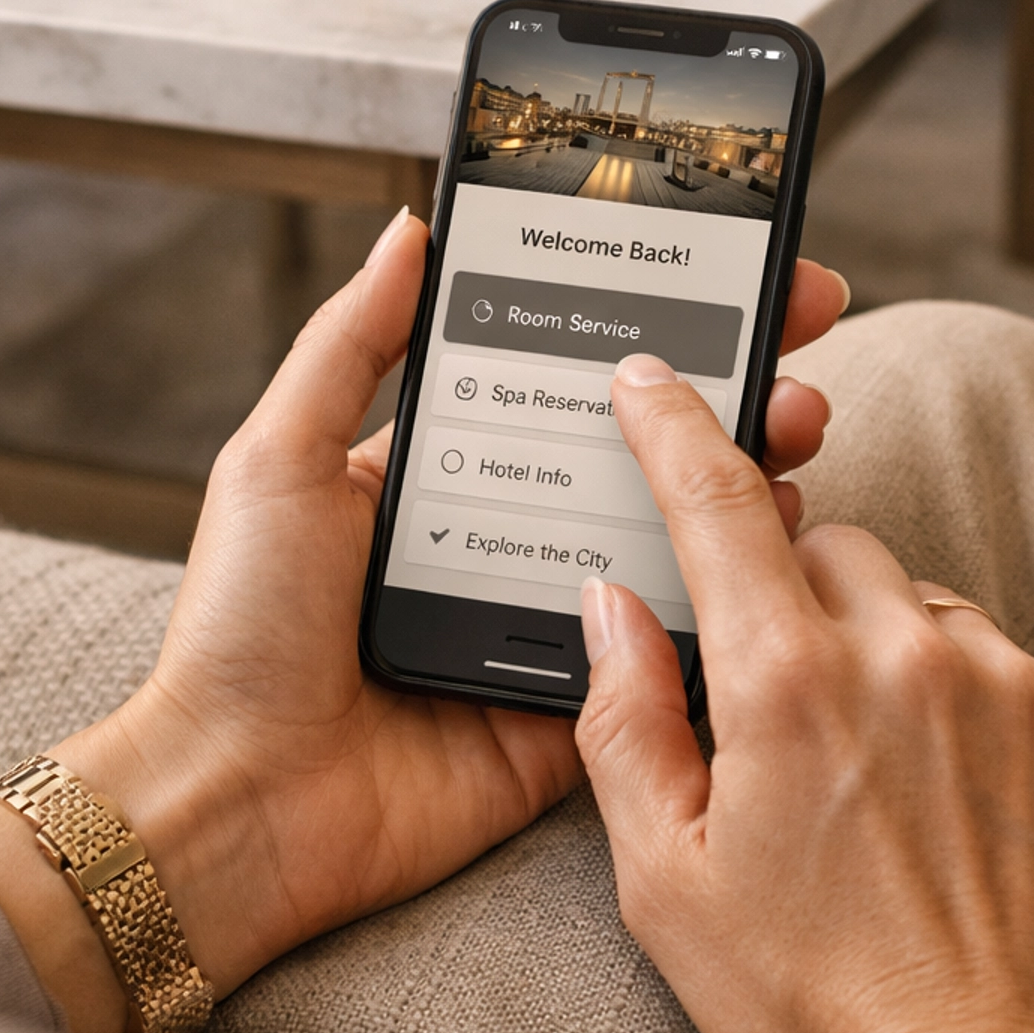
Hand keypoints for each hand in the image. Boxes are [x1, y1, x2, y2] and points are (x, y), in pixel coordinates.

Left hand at [0, 218, 849, 1032]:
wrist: (237, 800)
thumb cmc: (238, 630)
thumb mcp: (278, 460)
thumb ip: (348, 346)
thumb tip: (409, 232)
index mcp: (439, 482)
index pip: (557, 386)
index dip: (634, 334)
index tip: (713, 277)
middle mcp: (500, 548)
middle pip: (632, 459)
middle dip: (719, 397)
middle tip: (794, 344)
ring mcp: (540, 632)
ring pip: (664, 549)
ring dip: (738, 488)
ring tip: (797, 430)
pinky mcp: (570, 717)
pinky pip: (661, 659)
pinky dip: (722, 608)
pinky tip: (775, 550)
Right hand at [575, 355, 1033, 1032]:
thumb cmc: (813, 1005)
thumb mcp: (666, 880)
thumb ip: (623, 720)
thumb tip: (610, 605)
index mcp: (784, 684)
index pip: (715, 502)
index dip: (672, 426)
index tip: (650, 381)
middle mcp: (901, 655)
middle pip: (823, 546)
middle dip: (782, 594)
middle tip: (768, 703)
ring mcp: (1001, 682)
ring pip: (909, 597)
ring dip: (871, 644)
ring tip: (861, 772)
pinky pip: (989, 654)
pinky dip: (949, 691)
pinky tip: (936, 794)